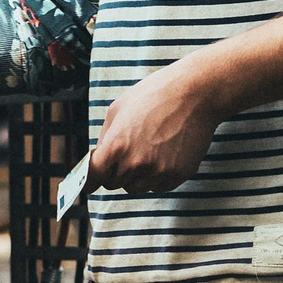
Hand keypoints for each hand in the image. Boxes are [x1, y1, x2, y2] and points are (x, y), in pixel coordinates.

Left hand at [89, 61, 225, 194]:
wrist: (194, 94)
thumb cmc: (153, 96)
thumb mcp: (117, 110)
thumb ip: (105, 139)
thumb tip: (99, 159)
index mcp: (116, 146)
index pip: (93, 177)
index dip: (89, 180)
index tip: (88, 183)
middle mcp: (136, 163)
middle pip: (113, 183)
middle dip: (114, 172)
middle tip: (124, 154)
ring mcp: (159, 172)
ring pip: (136, 188)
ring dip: (135, 176)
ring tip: (145, 151)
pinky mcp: (178, 175)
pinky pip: (158, 186)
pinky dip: (156, 177)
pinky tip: (162, 155)